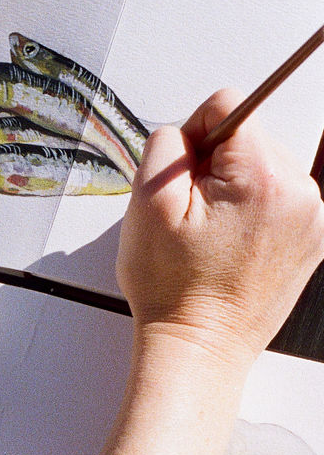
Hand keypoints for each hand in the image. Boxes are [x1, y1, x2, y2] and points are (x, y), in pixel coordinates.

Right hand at [117, 89, 323, 368]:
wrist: (199, 348)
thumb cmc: (174, 290)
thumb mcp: (147, 202)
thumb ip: (167, 143)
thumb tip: (190, 130)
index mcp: (262, 177)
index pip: (228, 106)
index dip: (193, 137)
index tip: (184, 179)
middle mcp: (300, 192)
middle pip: (249, 137)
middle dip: (215, 168)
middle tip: (195, 219)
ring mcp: (312, 217)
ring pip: (262, 168)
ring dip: (234, 191)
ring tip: (214, 237)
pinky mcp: (312, 238)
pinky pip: (277, 199)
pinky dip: (252, 213)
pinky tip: (232, 246)